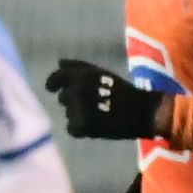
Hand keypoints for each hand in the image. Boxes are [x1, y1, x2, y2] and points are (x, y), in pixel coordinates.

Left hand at [46, 58, 165, 141]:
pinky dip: (80, 129)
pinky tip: (95, 126)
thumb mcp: (101, 73)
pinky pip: (71, 128)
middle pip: (63, 98)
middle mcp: (77, 90)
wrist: (142, 111)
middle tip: (92, 105)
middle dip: (73, 102)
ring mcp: (79, 108)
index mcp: (82, 75)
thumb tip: (59, 62)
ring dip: (78, 115)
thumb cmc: (123, 91)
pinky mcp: (83, 125)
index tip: (50, 88)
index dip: (52, 83)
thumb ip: (79, 67)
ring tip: (98, 115)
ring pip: (68, 113)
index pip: (57, 77)